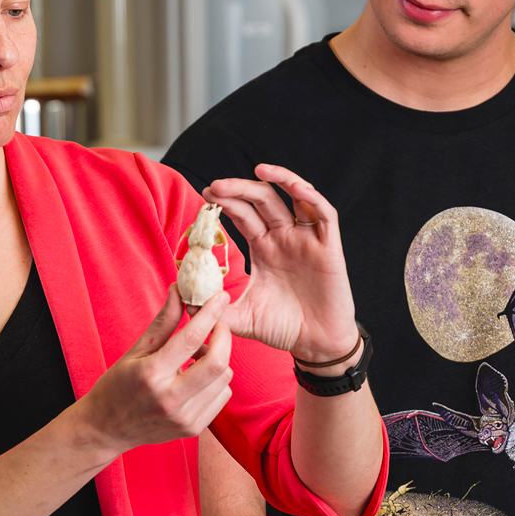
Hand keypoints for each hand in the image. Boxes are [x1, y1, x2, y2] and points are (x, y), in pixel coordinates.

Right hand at [74, 289, 233, 453]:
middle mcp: (170, 399)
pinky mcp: (192, 429)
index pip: (191, 338)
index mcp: (151, 374)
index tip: (220, 296)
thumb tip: (179, 290)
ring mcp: (184, 418)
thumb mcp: (136, 350)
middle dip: (223, 336)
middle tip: (216, 325)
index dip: (210, 314)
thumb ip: (164, 321)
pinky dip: (216, 380)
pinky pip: (222, 395)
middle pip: (218, 362)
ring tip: (196, 356)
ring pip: (224, 378)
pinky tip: (196, 377)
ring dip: (218, 359)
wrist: (107, 429)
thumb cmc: (117, 386)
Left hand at [203, 164, 357, 363]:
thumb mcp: (241, 319)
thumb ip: (215, 311)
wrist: (316, 346)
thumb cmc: (283, 329)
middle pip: (262, 201)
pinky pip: (324, 214)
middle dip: (239, 190)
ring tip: (258, 170)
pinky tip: (295, 188)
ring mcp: (307, 240)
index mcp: (264, 248)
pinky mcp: (329, 247)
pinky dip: (311, 197)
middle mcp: (284, 238)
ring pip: (294, 197)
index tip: (205, 196)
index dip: (226, 202)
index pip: (243, 215)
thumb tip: (185, 304)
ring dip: (278, 179)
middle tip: (215, 187)